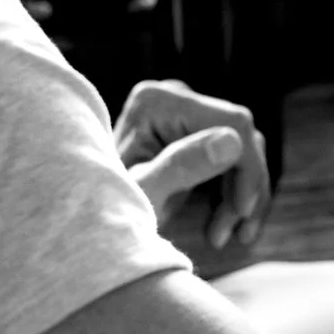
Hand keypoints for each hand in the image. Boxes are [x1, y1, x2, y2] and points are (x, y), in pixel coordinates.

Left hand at [116, 79, 269, 249]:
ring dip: (244, 197)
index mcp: (157, 102)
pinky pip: (234, 159)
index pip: (231, 122)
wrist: (85, 224)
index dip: (247, 167)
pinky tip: (227, 227)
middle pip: (242, 136)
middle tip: (236, 235)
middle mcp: (174, 97)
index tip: (242, 211)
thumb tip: (233, 142)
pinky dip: (237, 194)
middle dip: (245, 188)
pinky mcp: (192, 133)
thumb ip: (181, 166)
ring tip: (228, 237)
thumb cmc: (105, 212)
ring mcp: (184, 113)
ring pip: (243, 150)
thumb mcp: (143, 195)